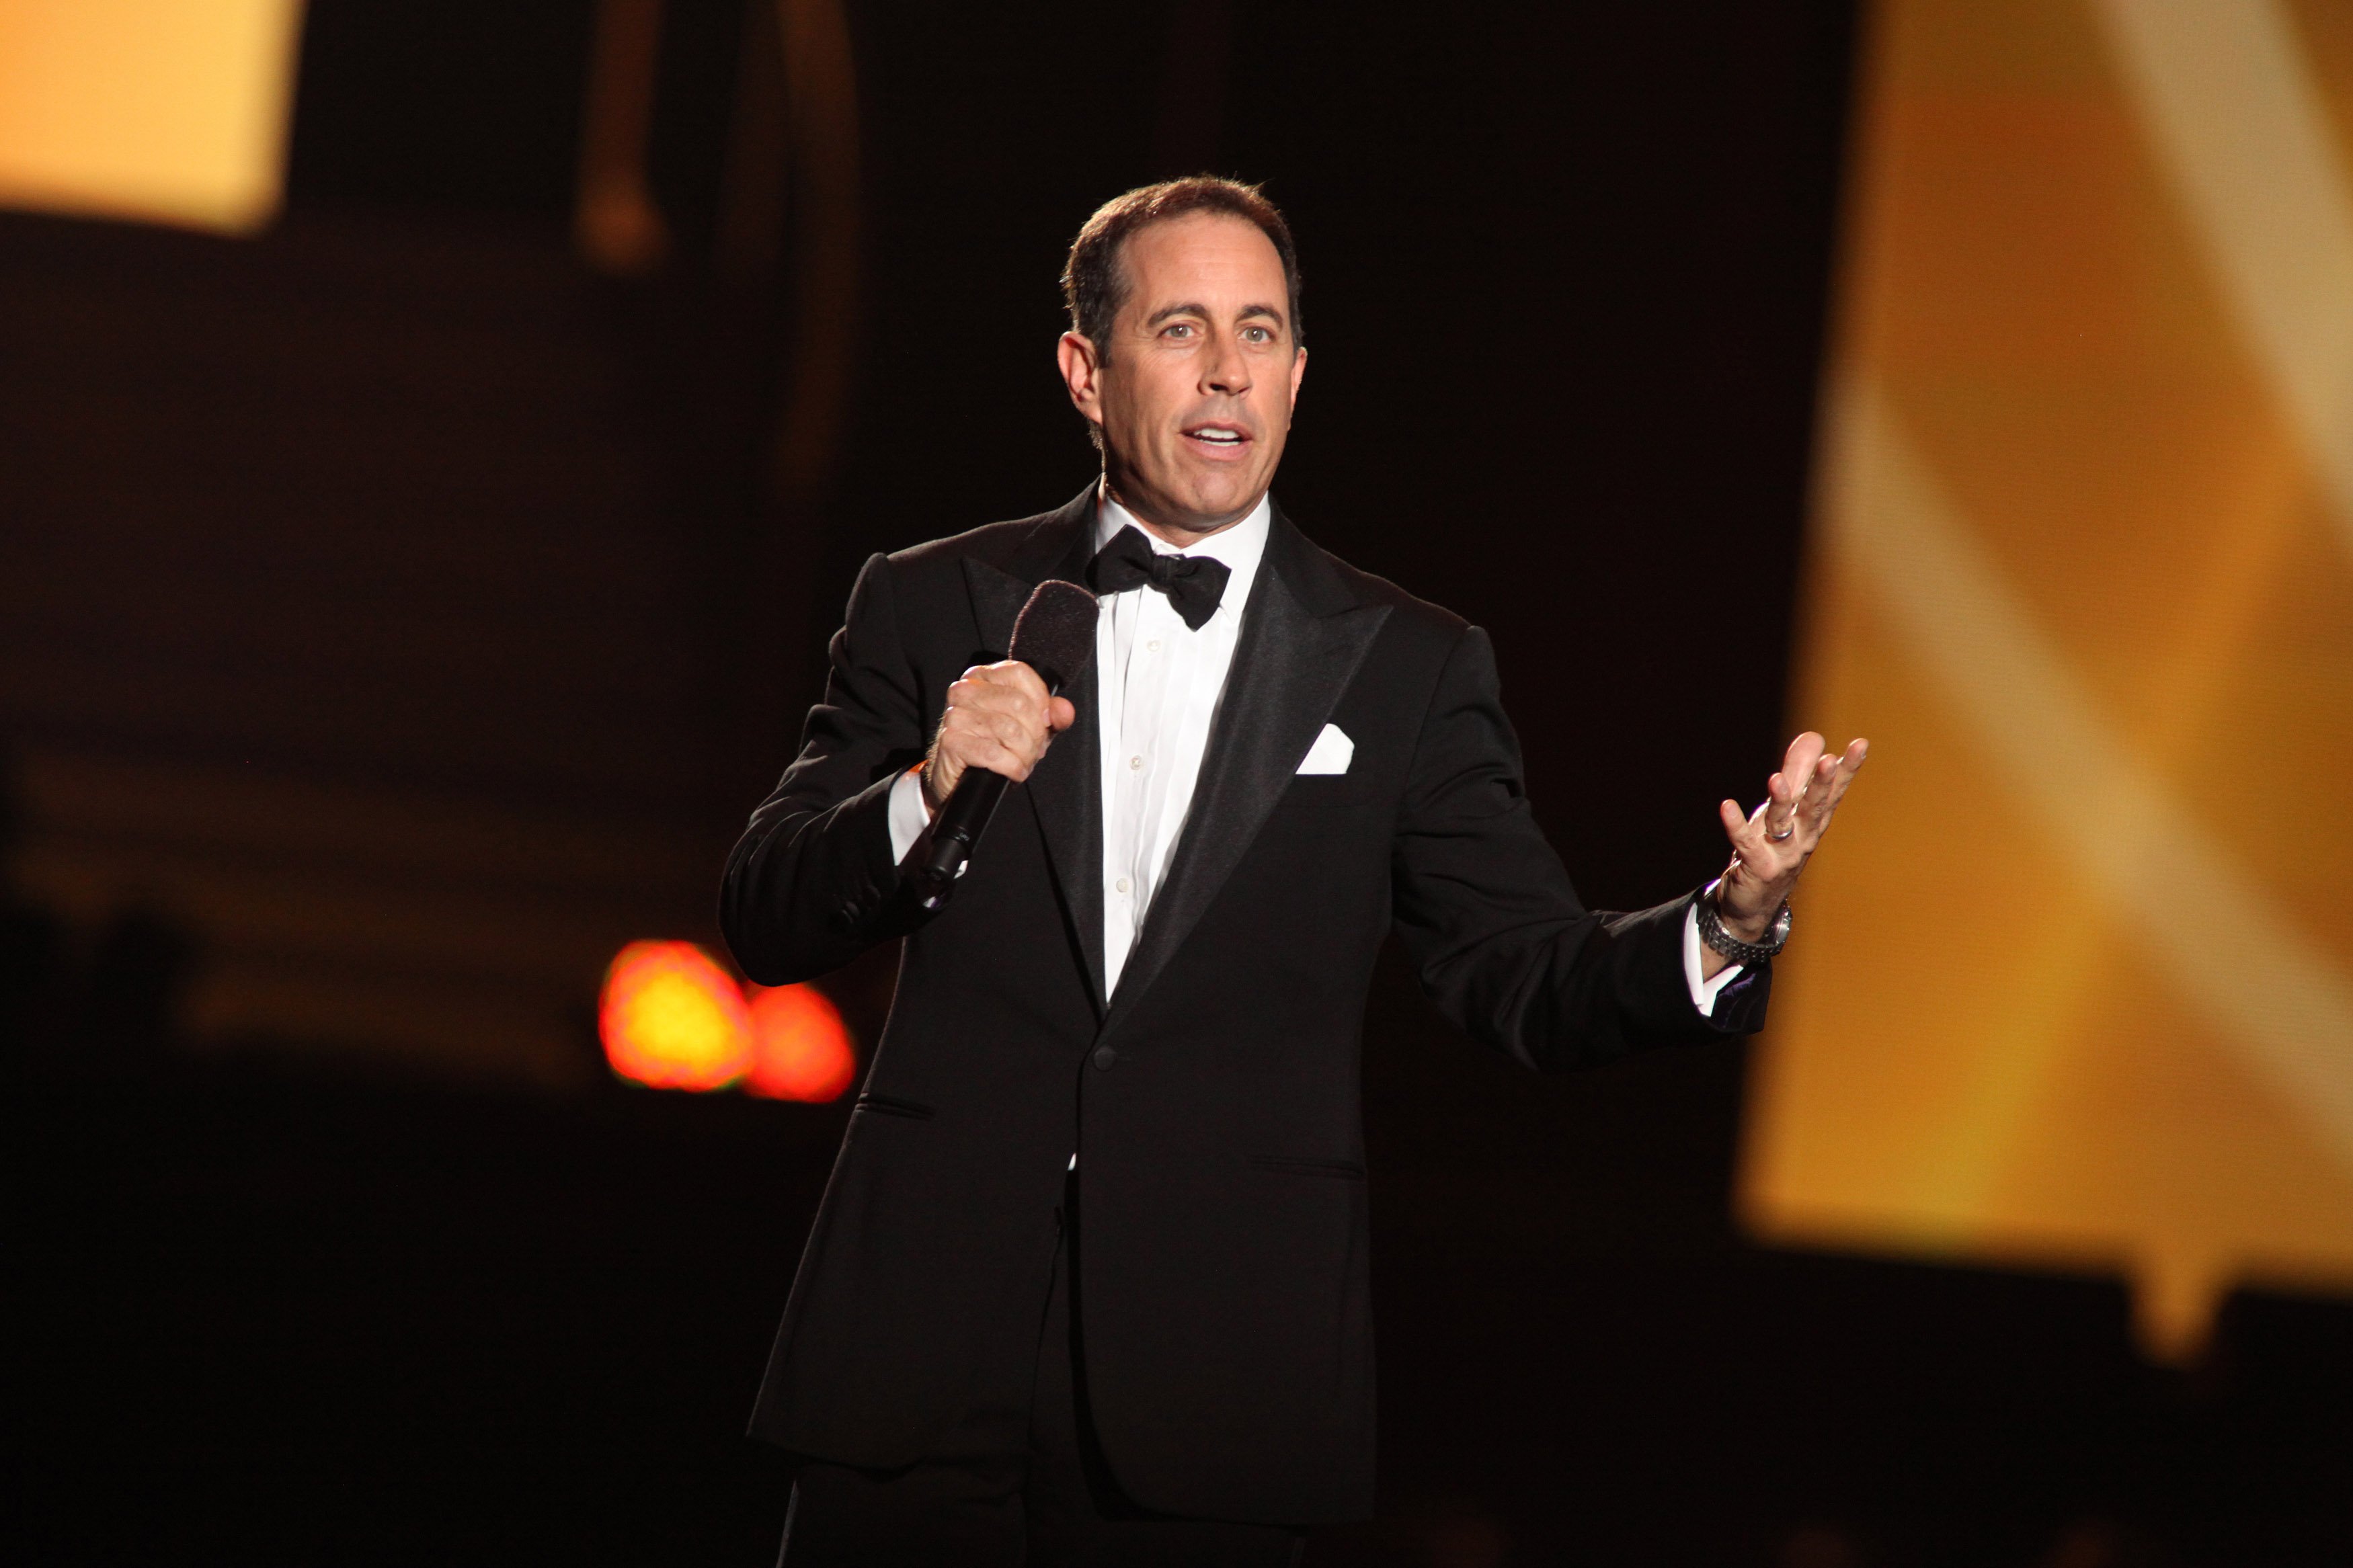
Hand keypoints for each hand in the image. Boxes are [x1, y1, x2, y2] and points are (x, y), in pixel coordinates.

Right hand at [921, 661, 1076, 811]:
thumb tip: (1064, 710)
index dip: (1041, 701)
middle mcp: (965, 690)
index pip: (1021, 673)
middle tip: (1034, 749)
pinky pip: (993, 753)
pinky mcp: (951, 740)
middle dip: (1035, 734)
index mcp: (984, 676)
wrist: (962, 778)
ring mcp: (955, 714)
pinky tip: (1013, 772)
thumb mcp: (1030, 727)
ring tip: (1023, 762)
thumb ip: (1051, 716)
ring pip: (1009, 730)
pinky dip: (1011, 767)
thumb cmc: (995, 745)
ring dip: (1025, 754)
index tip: (1044, 722)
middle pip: (1019, 704)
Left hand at [1712, 732, 1868, 941]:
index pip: (1833, 791)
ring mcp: (1780, 854)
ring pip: (1782, 824)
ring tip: (1776, 778)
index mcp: (1812, 821)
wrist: (1755, 904)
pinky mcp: (1756, 866)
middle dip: (1821, 784)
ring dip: (1781, 802)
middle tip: (1829, 761)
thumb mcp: (1786, 808)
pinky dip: (1735, 825)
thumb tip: (1814, 737)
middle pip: (1814, 807)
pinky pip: (1745, 843)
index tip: (1860, 744)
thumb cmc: (1773, 848)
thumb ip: (1799, 772)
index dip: (1846, 769)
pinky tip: (1726, 806)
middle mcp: (1802, 837)